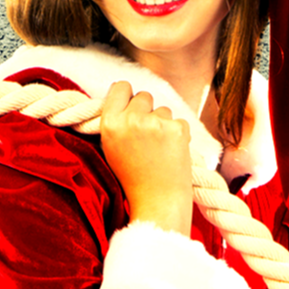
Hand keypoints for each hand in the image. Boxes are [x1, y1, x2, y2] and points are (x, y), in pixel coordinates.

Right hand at [86, 74, 202, 225]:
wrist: (157, 201)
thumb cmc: (133, 177)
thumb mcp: (111, 147)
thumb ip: (116, 120)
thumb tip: (126, 95)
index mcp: (110, 124)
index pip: (120, 87)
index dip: (127, 96)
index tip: (130, 107)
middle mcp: (130, 120)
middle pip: (143, 95)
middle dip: (146, 111)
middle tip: (146, 136)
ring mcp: (155, 124)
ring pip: (163, 109)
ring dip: (163, 123)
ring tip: (158, 149)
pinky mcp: (177, 129)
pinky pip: (178, 121)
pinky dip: (177, 134)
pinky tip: (171, 152)